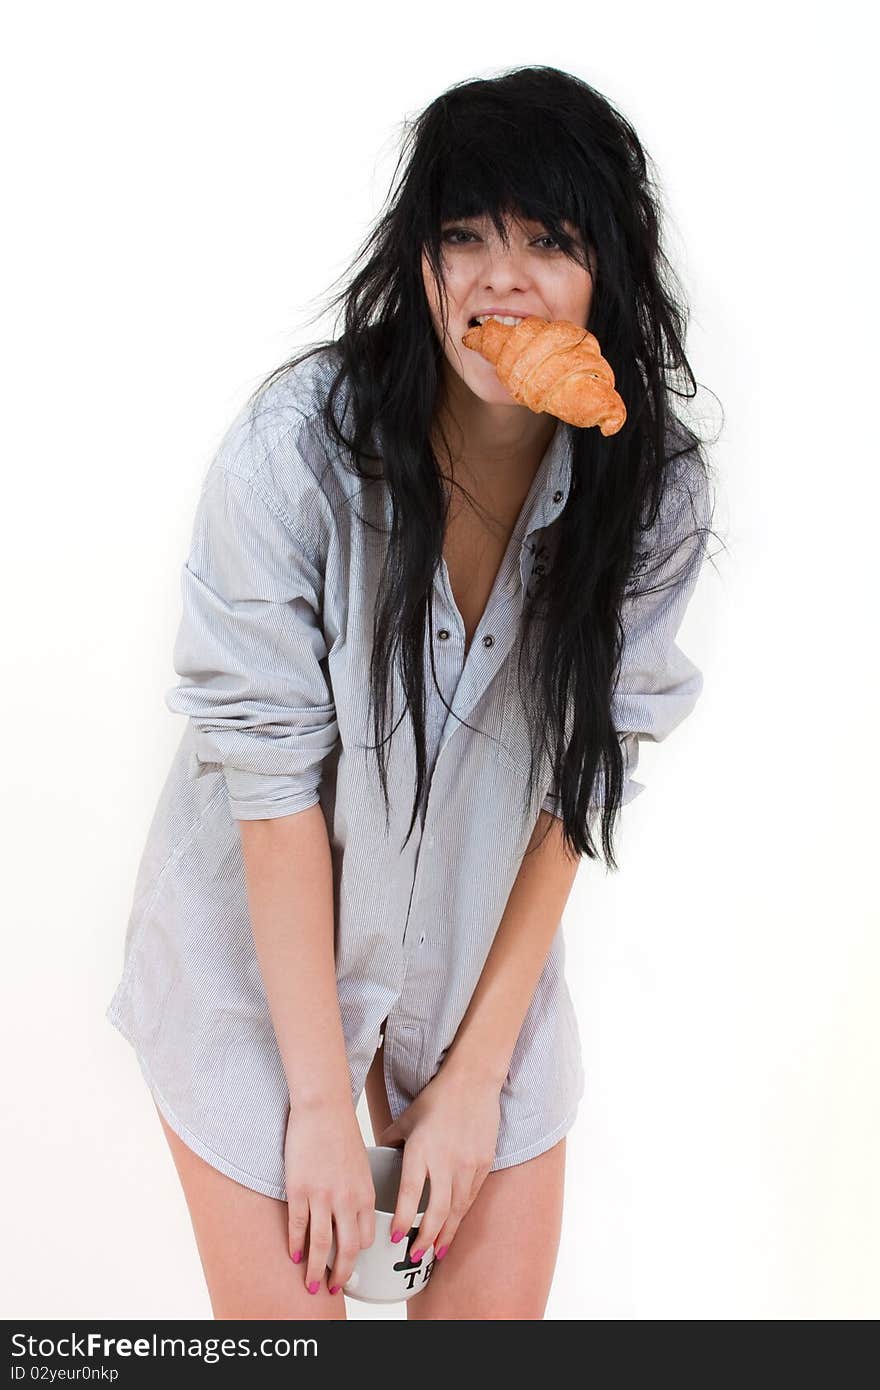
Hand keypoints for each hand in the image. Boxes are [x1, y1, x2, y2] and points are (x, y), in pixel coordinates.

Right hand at [284, 1097, 375, 1294]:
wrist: (323, 1107)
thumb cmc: (342, 1132)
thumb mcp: (362, 1165)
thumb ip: (359, 1192)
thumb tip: (352, 1214)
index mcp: (366, 1193)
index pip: (367, 1238)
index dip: (358, 1256)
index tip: (351, 1266)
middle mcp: (347, 1199)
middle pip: (347, 1249)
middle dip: (341, 1274)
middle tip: (334, 1289)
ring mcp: (322, 1196)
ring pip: (321, 1244)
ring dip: (317, 1270)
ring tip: (312, 1285)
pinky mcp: (299, 1189)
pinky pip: (298, 1226)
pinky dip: (296, 1245)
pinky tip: (294, 1255)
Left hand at [374, 1064, 501, 1260]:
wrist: (474, 1081)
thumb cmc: (436, 1098)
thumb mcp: (406, 1119)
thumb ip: (391, 1141)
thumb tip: (379, 1160)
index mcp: (421, 1149)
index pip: (411, 1193)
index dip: (404, 1220)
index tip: (395, 1239)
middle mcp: (445, 1160)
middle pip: (437, 1210)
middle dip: (426, 1239)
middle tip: (415, 1257)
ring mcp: (468, 1164)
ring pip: (457, 1209)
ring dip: (446, 1233)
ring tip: (436, 1252)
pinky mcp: (484, 1163)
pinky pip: (472, 1196)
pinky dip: (461, 1214)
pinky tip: (454, 1226)